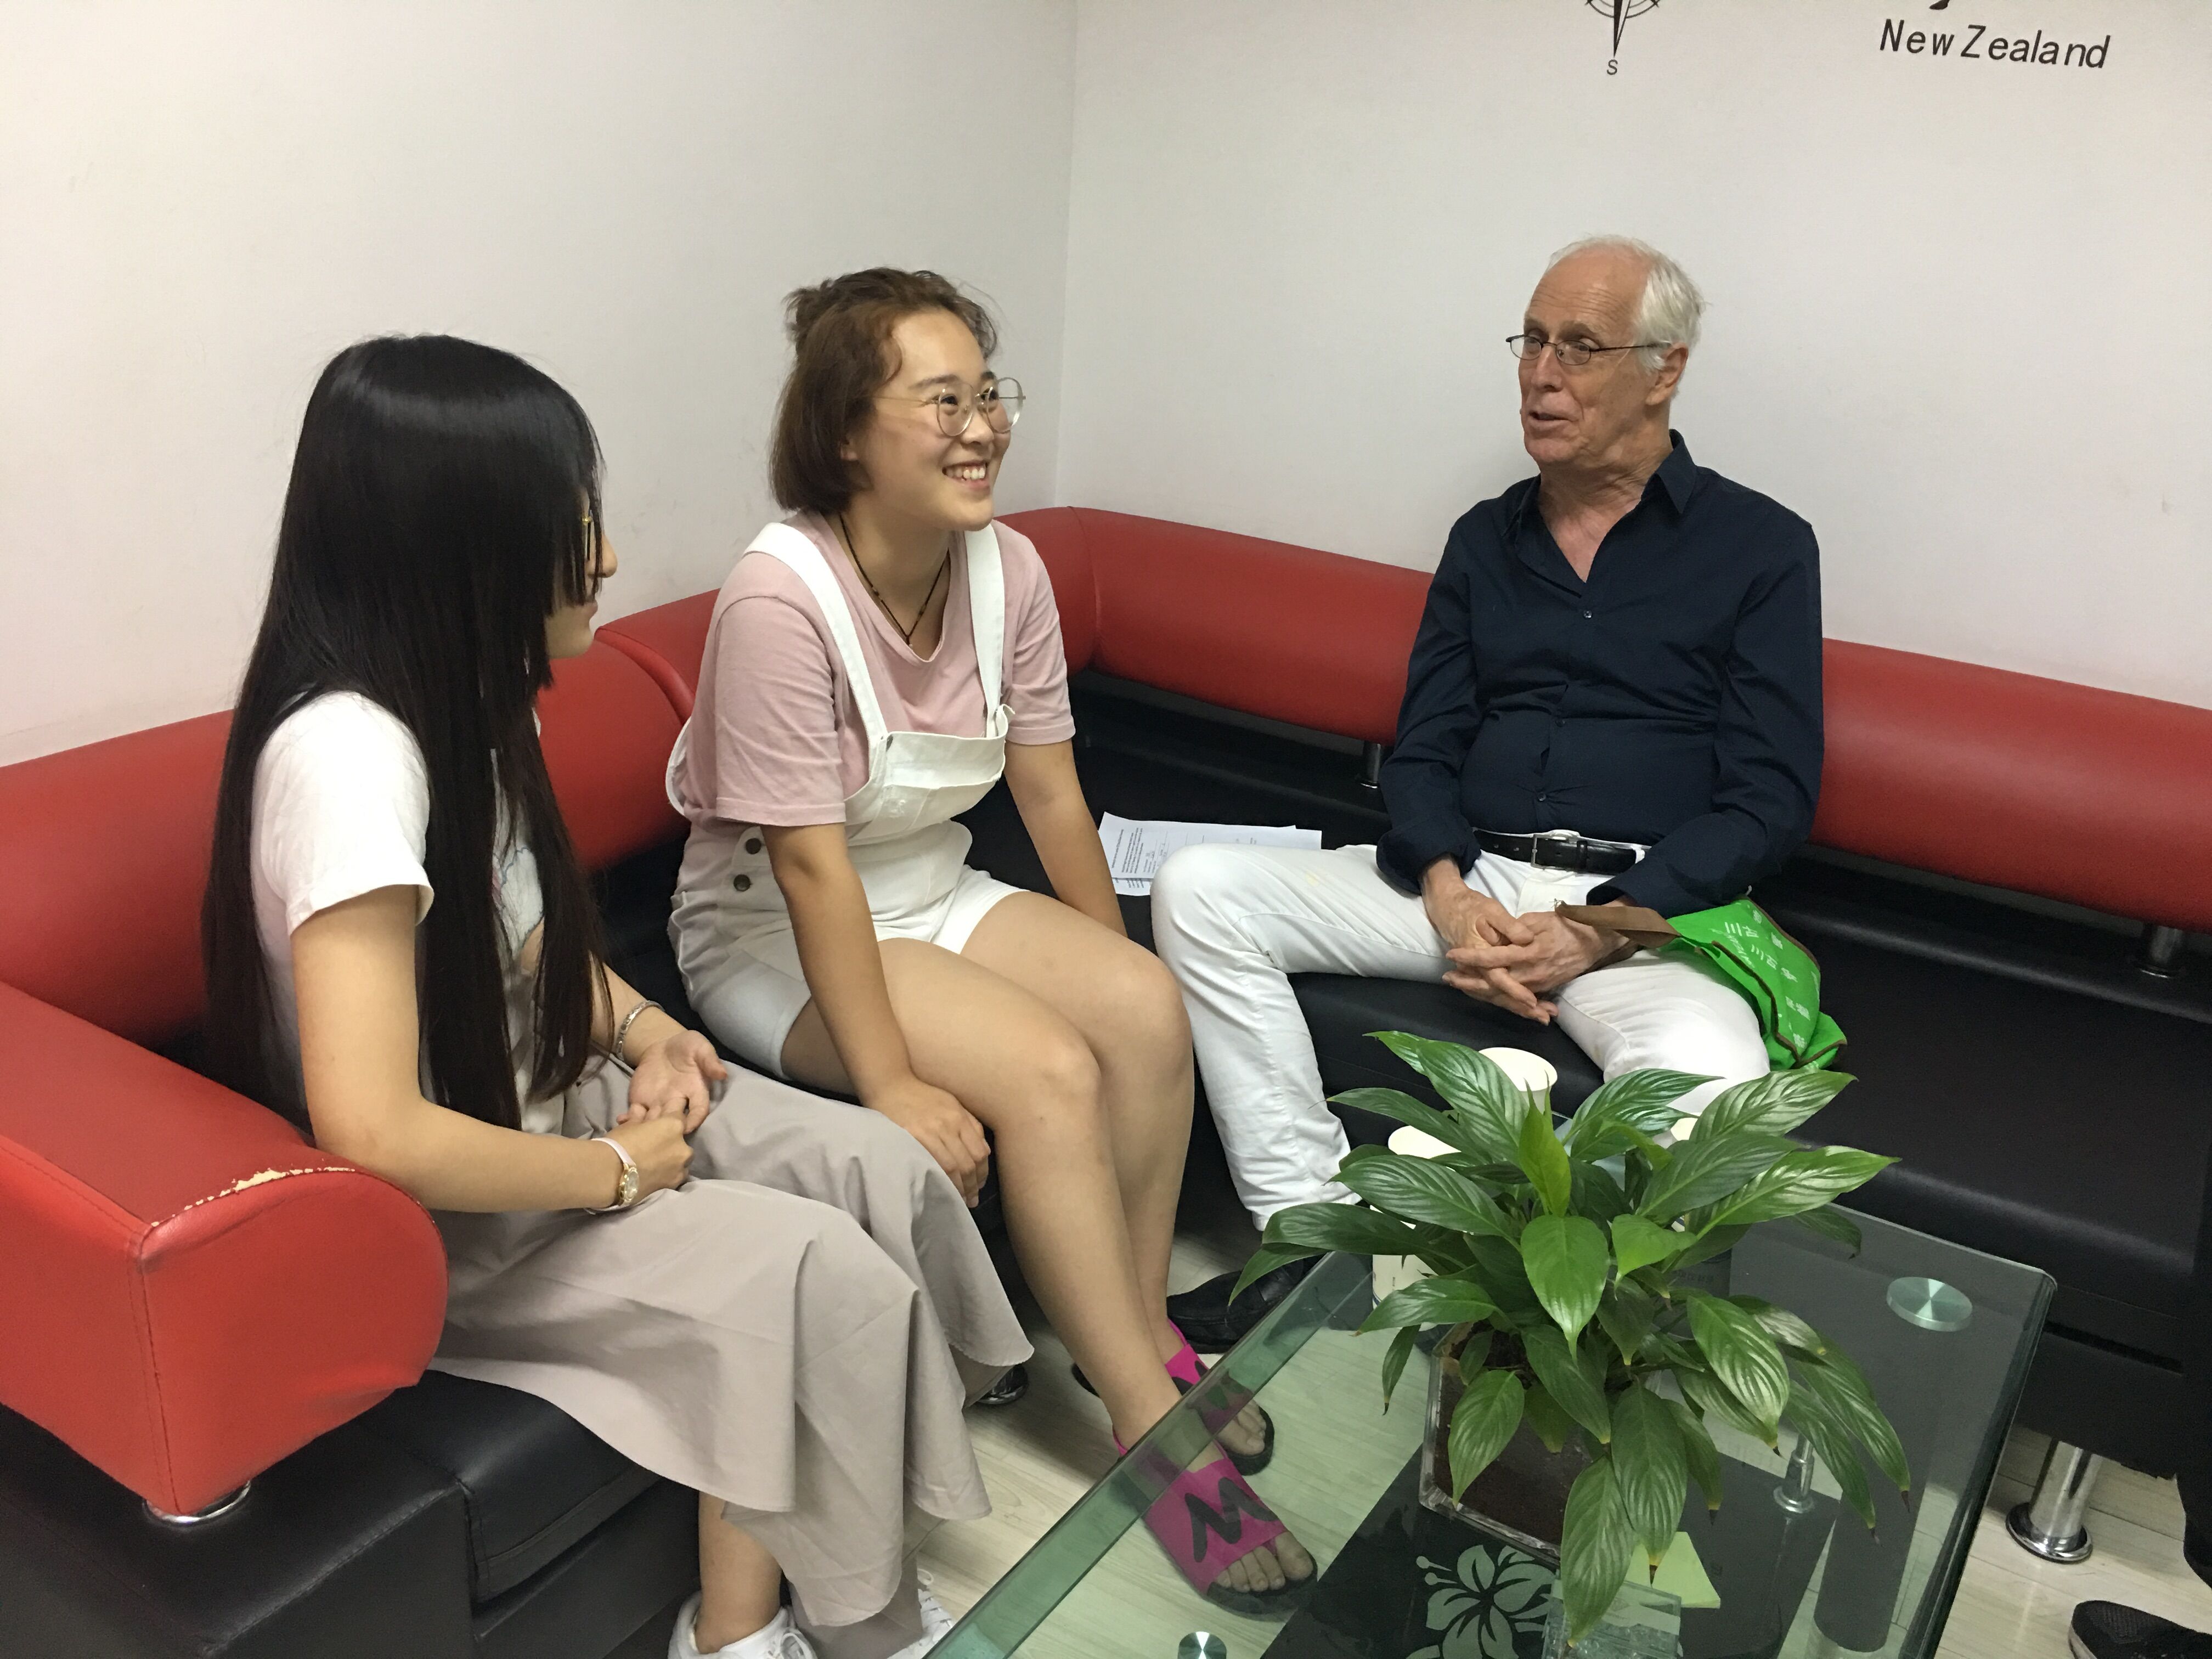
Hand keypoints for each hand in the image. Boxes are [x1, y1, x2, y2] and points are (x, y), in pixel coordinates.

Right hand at [601, 1115, 692, 1201]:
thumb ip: (641, 1118)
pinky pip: (676, 1175)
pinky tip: (655, 1174)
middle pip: (682, 1140)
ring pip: (682, 1159)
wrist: (609, 1175)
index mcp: (674, 1126)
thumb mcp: (629, 1125)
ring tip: (654, 1162)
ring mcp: (681, 1167)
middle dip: (671, 1141)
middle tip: (653, 1145)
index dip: (666, 1119)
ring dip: (672, 1158)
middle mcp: (684, 1146)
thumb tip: (640, 1110)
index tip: (657, 1123)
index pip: (678, 1116)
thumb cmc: (619, 1144)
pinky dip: (669, 1173)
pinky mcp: (674, 1184)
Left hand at [619, 1030, 727, 1133]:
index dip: (694, 1120)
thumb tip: (723, 1074)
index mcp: (695, 1092)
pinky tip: (622, 1121)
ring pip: (653, 1123)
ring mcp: (658, 1104)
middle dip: (666, 1130)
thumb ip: (709, 1060)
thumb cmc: (687, 1047)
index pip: (698, 1111)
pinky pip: (635, 1115)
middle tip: (658, 1135)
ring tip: (638, 1131)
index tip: (687, 1127)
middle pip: (673, 1122)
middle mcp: (677, 1103)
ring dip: (645, 1130)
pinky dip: (628, 1121)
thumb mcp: (700, 1047)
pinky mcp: (641, 1101)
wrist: (663, 1045)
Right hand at [868, 1076, 989, 1206]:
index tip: (980, 1185)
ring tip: (959, 1201)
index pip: (979, 1152)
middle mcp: (948, 1124)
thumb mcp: (952, 1103)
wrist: (891, 1086)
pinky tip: (942, 1190)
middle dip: (972, 1186)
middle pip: (968, 1163)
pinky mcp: (911, 1139)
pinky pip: (931, 1165)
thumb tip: (984, 1152)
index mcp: (959, 1116)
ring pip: (952, 1168)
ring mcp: (929, 1132)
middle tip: (971, 1200)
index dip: (982, 1173)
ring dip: (958, 1188)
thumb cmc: (923, 1096)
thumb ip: (970, 1125)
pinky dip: (940, 1181)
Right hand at [1422, 871, 1553, 1019]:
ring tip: (1542, 1017)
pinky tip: (1530, 1007)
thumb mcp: (1491, 910)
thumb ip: (1508, 926)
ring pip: (1499, 996)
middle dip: (1522, 1008)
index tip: (1531, 1001)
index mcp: (1481, 954)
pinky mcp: (1483, 973)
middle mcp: (1479, 969)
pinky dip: (1512, 1001)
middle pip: (1500, 994)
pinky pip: (1496, 992)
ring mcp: (1479, 973)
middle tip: (1544, 1018)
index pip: (1498, 978)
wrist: (1449, 907)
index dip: (1515, 990)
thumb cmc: (1472, 907)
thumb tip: (1526, 939)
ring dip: (1519, 1008)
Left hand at [1446, 909, 1623, 1001]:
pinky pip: (1517, 998)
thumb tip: (1498, 937)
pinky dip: (1499, 997)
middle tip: (1448, 979)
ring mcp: (1537, 984)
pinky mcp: (1543, 988)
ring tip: (1460, 986)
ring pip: (1503, 994)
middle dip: (1468, 982)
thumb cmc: (1566, 927)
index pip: (1493, 957)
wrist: (1593, 942)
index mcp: (1528, 953)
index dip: (1471, 956)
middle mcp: (1530, 973)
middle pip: (1493, 983)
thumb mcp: (1540, 920)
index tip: (1451, 954)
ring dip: (1480, 991)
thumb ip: (1516, 929)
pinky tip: (1484, 994)